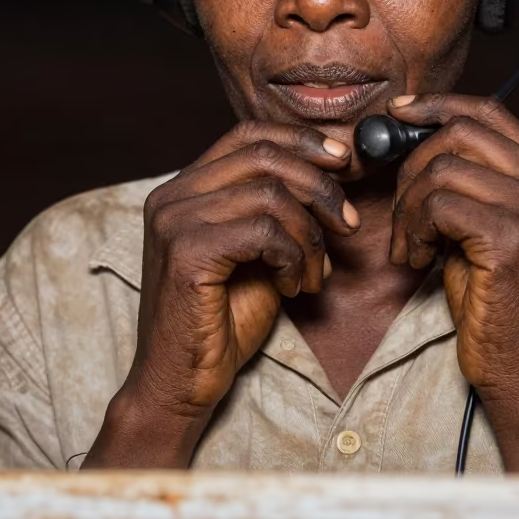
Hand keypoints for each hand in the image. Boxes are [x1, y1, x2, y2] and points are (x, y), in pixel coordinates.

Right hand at [84, 122, 356, 467]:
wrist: (180, 383)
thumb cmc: (222, 320)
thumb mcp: (259, 251)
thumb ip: (279, 210)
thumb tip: (333, 169)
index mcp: (184, 188)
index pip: (248, 134)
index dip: (301, 140)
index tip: (342, 160)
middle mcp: (172, 196)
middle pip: (265, 157)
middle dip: (319, 187)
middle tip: (346, 225)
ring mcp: (174, 221)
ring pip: (271, 194)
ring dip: (310, 236)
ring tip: (313, 275)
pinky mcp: (186, 253)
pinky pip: (264, 231)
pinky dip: (293, 257)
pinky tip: (291, 287)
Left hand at [388, 93, 518, 471]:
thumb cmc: (495, 297)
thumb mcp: (485, 222)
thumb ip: (466, 176)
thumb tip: (409, 129)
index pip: (489, 110)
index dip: (437, 106)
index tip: (398, 114)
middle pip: (459, 133)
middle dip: (412, 167)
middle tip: (403, 215)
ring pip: (440, 169)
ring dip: (408, 207)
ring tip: (410, 244)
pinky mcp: (511, 239)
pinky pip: (437, 204)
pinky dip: (412, 229)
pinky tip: (416, 259)